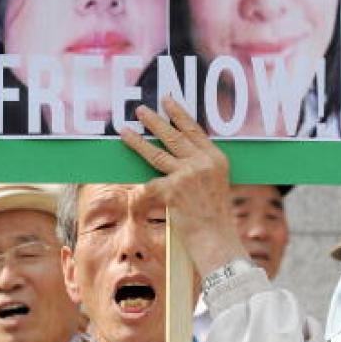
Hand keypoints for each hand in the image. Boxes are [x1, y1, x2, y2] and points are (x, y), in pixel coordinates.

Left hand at [121, 97, 247, 275]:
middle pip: (173, 136)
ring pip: (156, 153)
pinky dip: (144, 189)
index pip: (194, 130)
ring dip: (137, 141)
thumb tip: (177, 152)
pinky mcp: (172, 190)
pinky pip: (151, 184)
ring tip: (124, 130)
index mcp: (216, 158)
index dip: (179, 114)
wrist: (216, 240)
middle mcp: (202, 163)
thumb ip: (201, 166)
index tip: (167, 101)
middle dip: (155, 121)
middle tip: (141, 110)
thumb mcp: (216, 183)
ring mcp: (186, 176)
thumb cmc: (215, 216)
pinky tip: (139, 191)